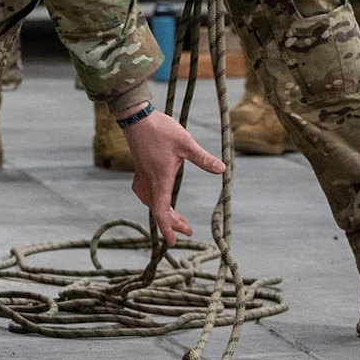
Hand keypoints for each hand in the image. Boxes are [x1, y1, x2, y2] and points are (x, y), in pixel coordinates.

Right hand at [123, 108, 224, 245]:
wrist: (136, 117)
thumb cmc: (160, 130)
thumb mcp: (186, 143)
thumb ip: (203, 158)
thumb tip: (223, 169)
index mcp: (161, 178)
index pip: (161, 210)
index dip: (167, 228)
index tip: (172, 242)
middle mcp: (150, 180)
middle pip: (158, 209)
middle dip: (171, 222)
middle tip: (187, 230)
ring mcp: (142, 175)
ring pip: (150, 202)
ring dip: (163, 212)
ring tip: (176, 217)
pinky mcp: (140, 168)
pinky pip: (145, 192)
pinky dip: (153, 200)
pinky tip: (158, 197)